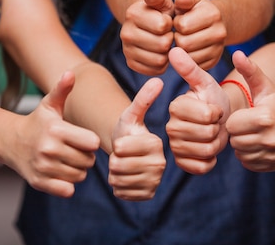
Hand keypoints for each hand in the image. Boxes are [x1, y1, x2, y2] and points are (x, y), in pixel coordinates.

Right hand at [9, 72, 99, 196]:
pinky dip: (68, 184)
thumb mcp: (50, 105)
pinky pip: (67, 190)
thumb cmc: (38, 122)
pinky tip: (62, 173)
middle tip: (75, 150)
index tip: (83, 139)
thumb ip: (62, 89)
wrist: (11, 142)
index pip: (91, 143)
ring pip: (80, 176)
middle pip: (88, 161)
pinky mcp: (39, 183)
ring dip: (78, 170)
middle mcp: (49, 149)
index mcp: (56, 130)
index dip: (90, 142)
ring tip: (68, 160)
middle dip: (85, 156)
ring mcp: (43, 167)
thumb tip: (70, 74)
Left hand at [109, 77, 165, 200]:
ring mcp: (155, 181)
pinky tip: (124, 177)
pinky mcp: (148, 195)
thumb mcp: (131, 114)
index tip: (122, 142)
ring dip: (114, 174)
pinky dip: (117, 187)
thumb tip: (158, 80)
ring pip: (119, 181)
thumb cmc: (128, 130)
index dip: (115, 146)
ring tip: (122, 164)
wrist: (128, 152)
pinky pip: (122, 194)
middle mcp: (161, 164)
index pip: (121, 148)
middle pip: (119, 166)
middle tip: (120, 155)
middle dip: (113, 161)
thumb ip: (143, 98)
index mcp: (156, 143)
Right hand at [120, 0, 173, 74]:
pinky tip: (161, 53)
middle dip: (170, 39)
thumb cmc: (158, 12)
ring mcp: (126, 50)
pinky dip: (163, 64)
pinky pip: (156, 70)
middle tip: (167, 34)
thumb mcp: (161, 1)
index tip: (167, 21)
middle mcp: (125, 33)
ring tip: (164, 43)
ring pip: (160, 60)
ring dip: (168, 53)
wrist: (145, 24)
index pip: (163, 26)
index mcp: (132, 14)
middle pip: (162, 45)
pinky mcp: (131, 63)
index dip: (170, 24)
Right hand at [166, 47, 229, 174]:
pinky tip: (210, 150)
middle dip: (218, 129)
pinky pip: (201, 167)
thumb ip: (190, 68)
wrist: (218, 120)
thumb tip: (173, 50)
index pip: (207, 115)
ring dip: (216, 144)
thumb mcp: (205, 82)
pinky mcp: (182, 163)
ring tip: (213, 135)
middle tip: (215, 123)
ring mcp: (175, 147)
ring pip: (206, 150)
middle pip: (207, 134)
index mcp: (175, 106)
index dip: (217, 112)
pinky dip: (211, 160)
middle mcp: (170, 127)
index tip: (214, 107)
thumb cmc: (212, 99)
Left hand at [173, 0, 226, 70]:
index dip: (176, 23)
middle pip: (184, 43)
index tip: (179, 20)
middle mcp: (220, 32)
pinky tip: (187, 50)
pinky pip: (192, 66)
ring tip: (183, 40)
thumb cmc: (195, 11)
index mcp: (213, 14)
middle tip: (179, 32)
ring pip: (188, 57)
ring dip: (180, 50)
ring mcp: (219, 49)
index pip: (183, 25)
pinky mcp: (214, 61)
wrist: (215, 23)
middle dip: (177, 37)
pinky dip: (186, 60)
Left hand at [226, 51, 274, 171]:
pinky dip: (250, 156)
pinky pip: (249, 164)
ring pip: (241, 153)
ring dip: (243, 145)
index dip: (235, 119)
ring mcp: (273, 154)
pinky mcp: (273, 165)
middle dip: (238, 132)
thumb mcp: (264, 85)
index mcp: (265, 118)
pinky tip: (258, 144)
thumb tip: (236, 53)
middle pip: (235, 141)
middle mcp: (271, 138)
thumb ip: (249, 70)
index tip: (245, 115)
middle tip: (248, 125)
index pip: (231, 125)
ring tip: (254, 134)